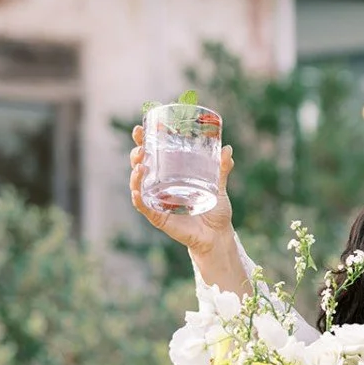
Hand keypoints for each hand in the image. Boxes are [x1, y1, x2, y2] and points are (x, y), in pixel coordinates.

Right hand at [129, 124, 235, 256]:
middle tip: (141, 146)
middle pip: (140, 167)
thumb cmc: (215, 211)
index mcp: (171, 177)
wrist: (217, 236)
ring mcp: (158, 202)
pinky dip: (138, 199)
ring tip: (140, 164)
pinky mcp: (159, 217)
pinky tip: (137, 191)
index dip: (143, 142)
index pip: (153, 155)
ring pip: (139, 185)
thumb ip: (222, 170)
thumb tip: (228, 149)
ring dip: (135, 174)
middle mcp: (161, 188)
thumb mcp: (218, 187)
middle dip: (136, 154)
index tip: (140, 128)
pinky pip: (144, 207)